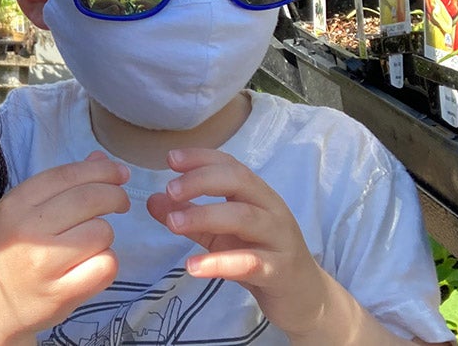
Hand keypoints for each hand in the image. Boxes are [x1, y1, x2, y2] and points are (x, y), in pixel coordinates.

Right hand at [0, 152, 130, 344]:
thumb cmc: (12, 252)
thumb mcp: (24, 211)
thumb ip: (61, 184)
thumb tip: (101, 159)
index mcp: (16, 204)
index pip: (67, 175)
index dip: (101, 170)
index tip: (120, 173)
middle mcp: (27, 230)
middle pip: (89, 199)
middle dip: (115, 196)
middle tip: (121, 203)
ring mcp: (43, 263)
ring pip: (101, 232)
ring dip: (105, 234)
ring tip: (91, 242)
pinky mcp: (60, 292)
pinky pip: (105, 265)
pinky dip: (107, 262)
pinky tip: (93, 264)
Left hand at [145, 148, 333, 339]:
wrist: (303, 298)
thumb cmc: (260, 257)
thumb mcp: (221, 235)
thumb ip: (191, 217)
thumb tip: (153, 200)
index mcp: (257, 195)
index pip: (231, 165)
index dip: (201, 158)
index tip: (170, 159)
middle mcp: (271, 210)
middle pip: (239, 181)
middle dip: (202, 181)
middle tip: (170, 190)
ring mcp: (279, 239)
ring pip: (244, 217)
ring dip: (206, 215)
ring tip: (173, 223)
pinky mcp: (280, 271)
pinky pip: (250, 263)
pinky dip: (220, 263)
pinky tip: (193, 267)